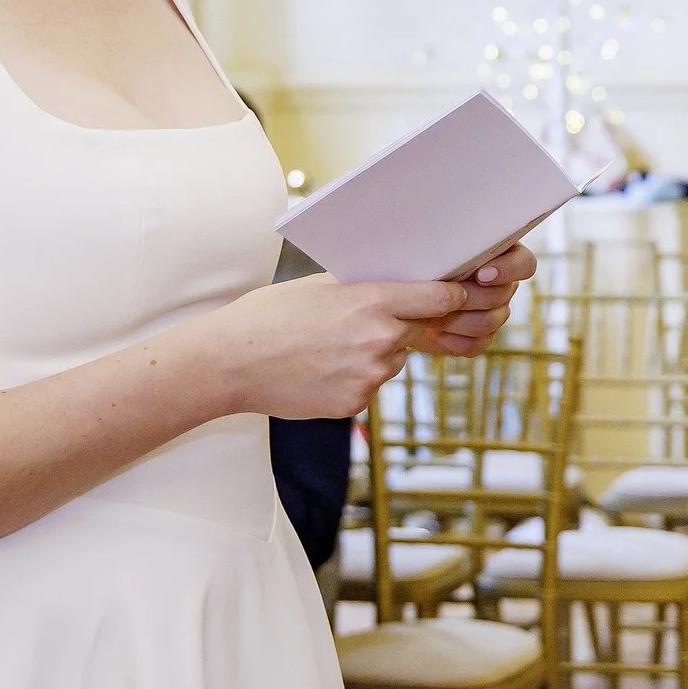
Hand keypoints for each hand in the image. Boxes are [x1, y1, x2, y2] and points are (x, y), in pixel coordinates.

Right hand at [214, 274, 472, 417]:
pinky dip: (355, 377)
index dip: (451, 297)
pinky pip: (370, 385)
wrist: (232, 363)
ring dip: (376, 353)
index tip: (454, 296)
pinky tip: (320, 368)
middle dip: (406, 324)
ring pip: (393, 360)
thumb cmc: (269, 316)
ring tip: (329, 347)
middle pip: (418, 330)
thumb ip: (364, 288)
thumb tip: (394, 285)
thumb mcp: (321, 286)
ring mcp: (370, 376)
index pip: (440, 298)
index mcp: (374, 303)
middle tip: (368, 320)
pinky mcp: (357, 403)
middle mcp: (380, 340)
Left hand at [420, 240, 535, 357]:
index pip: (524, 263)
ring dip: (456, 319)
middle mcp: (502, 284)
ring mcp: (494, 313)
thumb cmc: (414, 264)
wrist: (402, 298)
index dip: (508, 270)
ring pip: (489, 321)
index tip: (480, 275)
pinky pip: (476, 344)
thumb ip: (450, 248)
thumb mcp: (429, 250)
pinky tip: (433, 331)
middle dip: (468, 297)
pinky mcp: (480, 338)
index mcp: (499, 254)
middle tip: (439, 295)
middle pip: (502, 295)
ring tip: (429, 312)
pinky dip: (452, 340)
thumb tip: (460, 250)